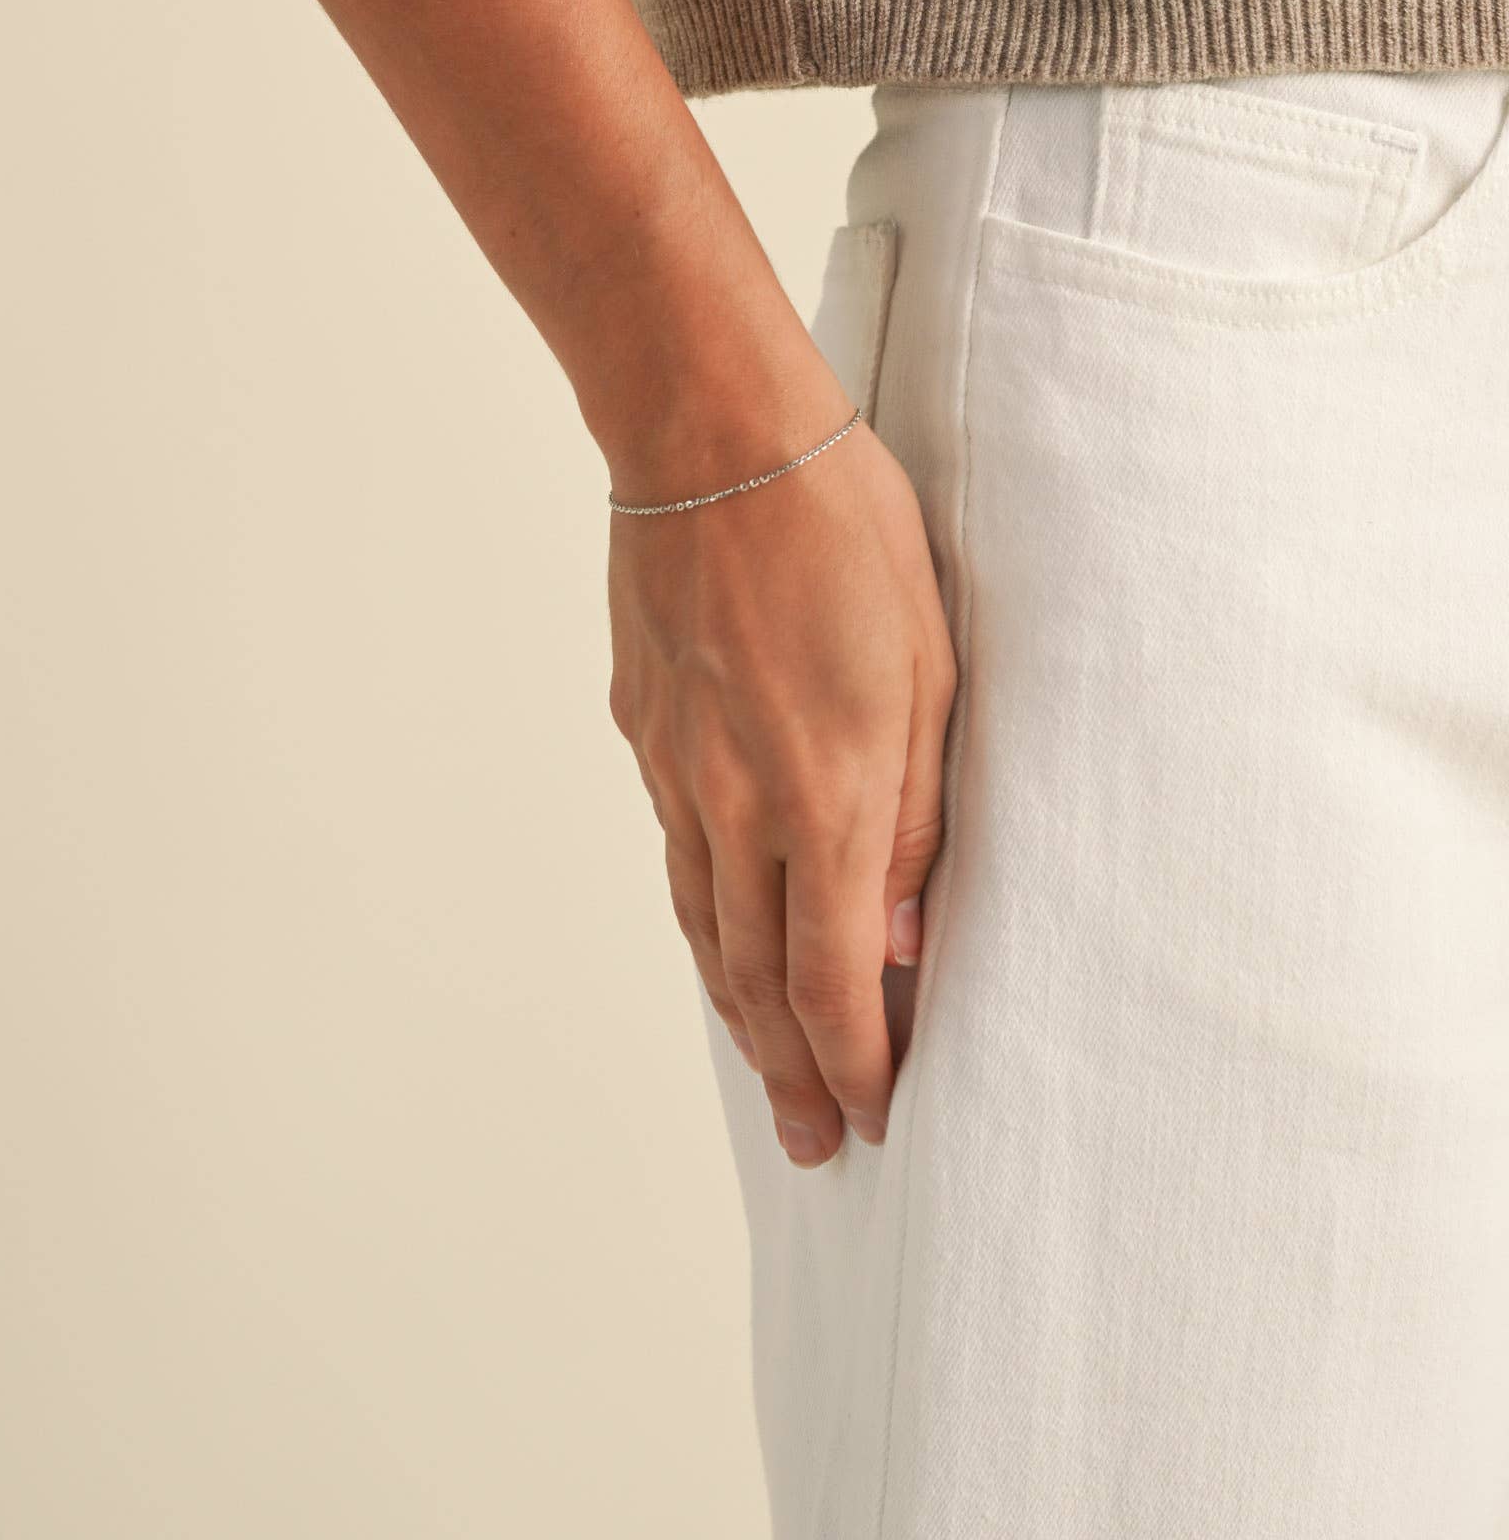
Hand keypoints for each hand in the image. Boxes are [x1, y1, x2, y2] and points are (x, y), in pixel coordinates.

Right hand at [606, 407, 954, 1164]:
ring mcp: (675, 765)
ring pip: (702, 923)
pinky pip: (675, 851)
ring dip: (737, 1010)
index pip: (834, 979)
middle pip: (757, 976)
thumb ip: (917, 811)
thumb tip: (898, 930)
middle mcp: (736, 800)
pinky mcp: (641, 723)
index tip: (879, 1113)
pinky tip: (718, 931)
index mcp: (822, 793)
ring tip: (767, 1066)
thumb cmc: (843, 525)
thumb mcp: (930, 663)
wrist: (708, 430)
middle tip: (817, 1141)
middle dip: (793, 1070)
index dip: (856, 1062)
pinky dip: (701, 917)